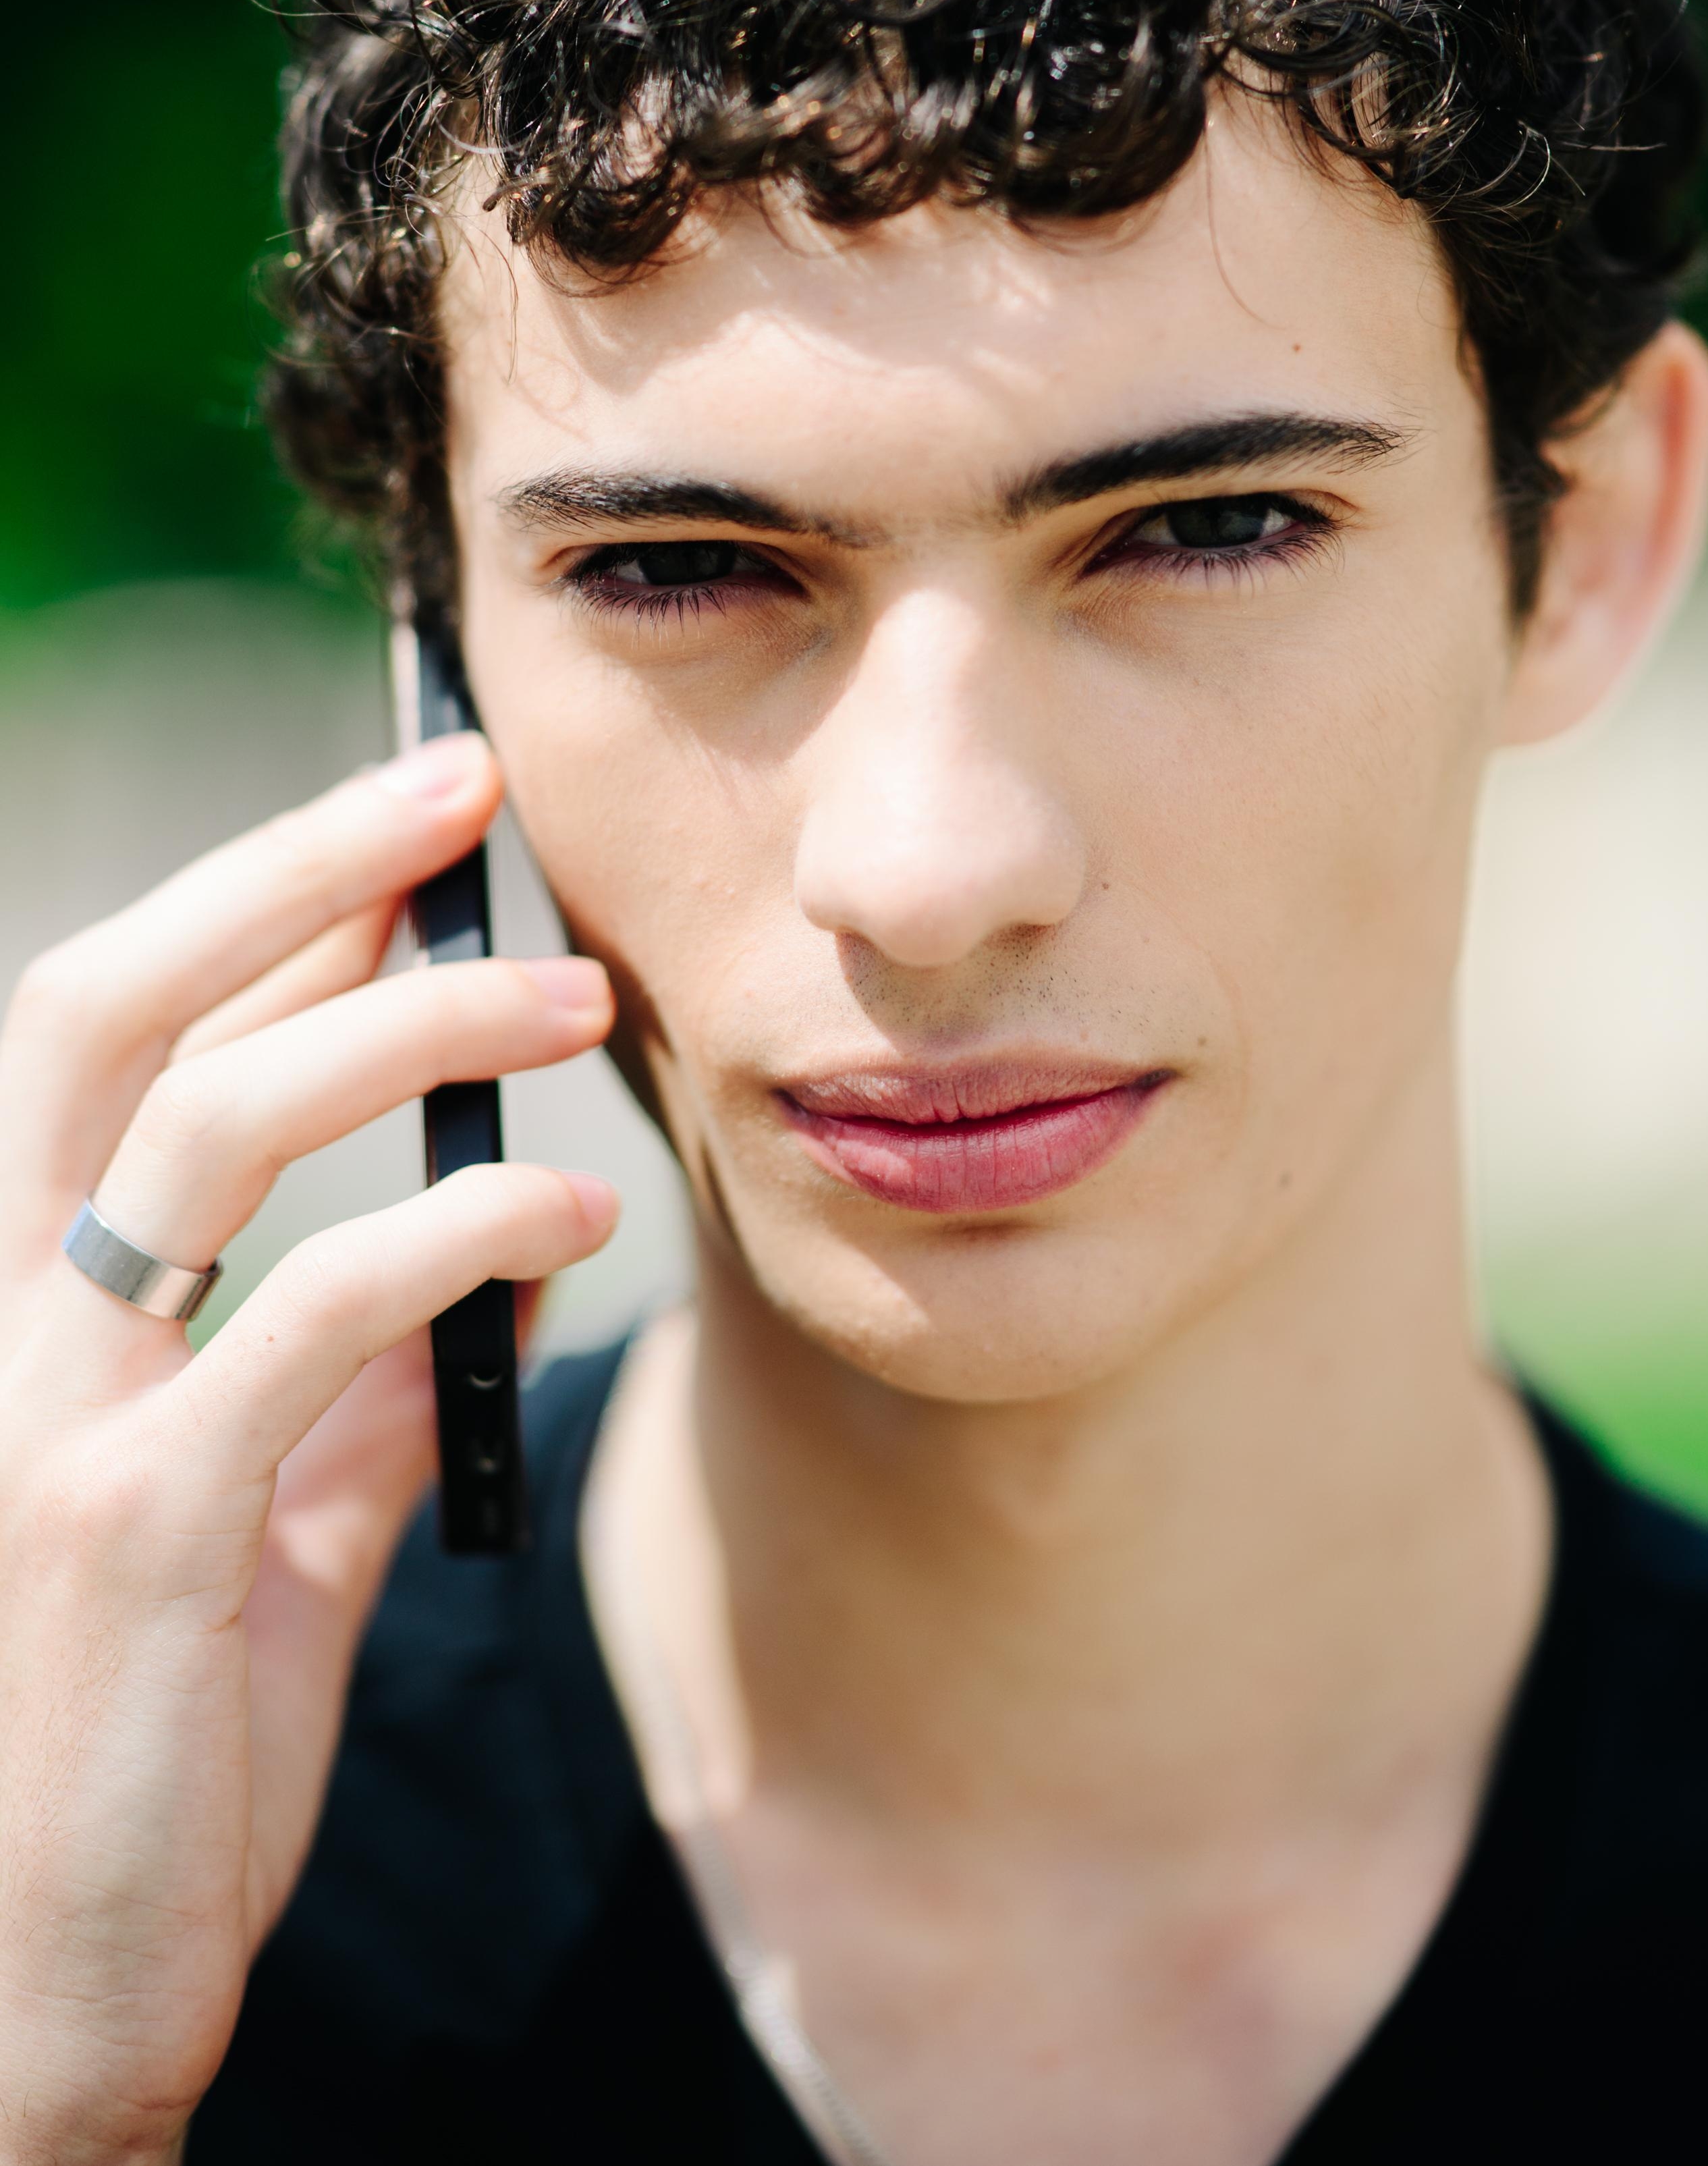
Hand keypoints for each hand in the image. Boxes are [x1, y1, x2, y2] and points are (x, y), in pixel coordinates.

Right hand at [0, 734, 615, 2164]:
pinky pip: (309, 1320)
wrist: (40, 2005)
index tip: (412, 827)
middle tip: (462, 777)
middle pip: (116, 1009)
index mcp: (13, 1302)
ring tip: (577, 991)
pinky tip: (574, 1211)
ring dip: (408, 1028)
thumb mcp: (258, 1537)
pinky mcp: (121, 1536)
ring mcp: (39, 1420)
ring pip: (211, 1127)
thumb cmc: (143, 1755)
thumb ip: (347, 1395)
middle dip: (290, 870)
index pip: (115, 1031)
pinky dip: (456, 1233)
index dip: (259, 904)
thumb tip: (494, 1241)